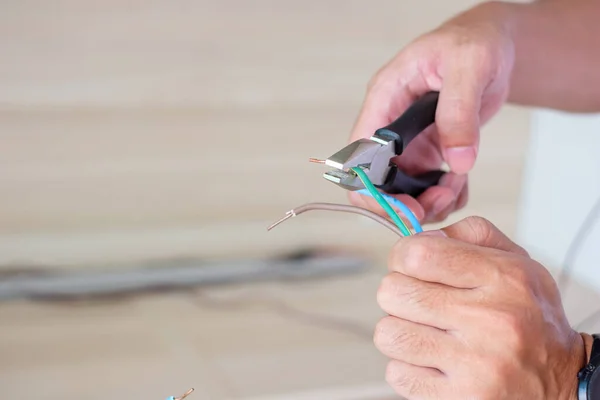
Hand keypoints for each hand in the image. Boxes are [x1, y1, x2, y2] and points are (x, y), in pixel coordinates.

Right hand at [349, 1, 518, 222]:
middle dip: (405, 202)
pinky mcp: (429, 151)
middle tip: (438, 203)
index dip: (372, 189)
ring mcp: (409, 142)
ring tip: (456, 186)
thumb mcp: (469, 67)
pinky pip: (429, 187)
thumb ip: (459, 114)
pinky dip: (446, 195)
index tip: (406, 207)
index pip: (359, 154)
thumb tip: (457, 162)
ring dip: (430, 201)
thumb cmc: (473, 42)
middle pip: (378, 182)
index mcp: (385, 99)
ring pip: (404, 191)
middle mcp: (390, 125)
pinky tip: (461, 182)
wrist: (494, 46)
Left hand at [374, 216, 587, 399]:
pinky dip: (407, 366)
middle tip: (418, 300)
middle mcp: (489, 320)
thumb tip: (420, 235)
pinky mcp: (460, 397)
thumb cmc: (530, 316)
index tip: (409, 264)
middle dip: (398, 293)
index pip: (418, 254)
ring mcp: (474, 364)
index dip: (402, 255)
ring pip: (389, 334)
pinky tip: (432, 360)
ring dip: (399, 331)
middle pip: (393, 293)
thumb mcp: (517, 261)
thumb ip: (470, 235)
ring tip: (424, 331)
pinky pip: (398, 375)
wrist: (562, 378)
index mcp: (502, 279)